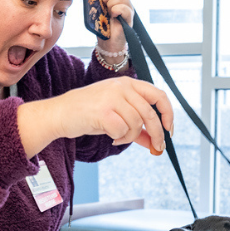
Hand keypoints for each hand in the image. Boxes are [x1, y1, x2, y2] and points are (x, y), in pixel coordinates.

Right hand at [51, 76, 172, 151]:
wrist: (59, 114)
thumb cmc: (88, 113)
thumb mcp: (117, 115)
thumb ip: (137, 125)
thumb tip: (156, 142)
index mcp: (128, 83)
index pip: (158, 94)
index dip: (168, 113)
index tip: (169, 129)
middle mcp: (121, 87)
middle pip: (150, 113)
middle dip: (157, 134)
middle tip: (157, 147)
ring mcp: (112, 98)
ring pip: (136, 124)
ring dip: (130, 137)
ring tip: (119, 137)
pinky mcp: (103, 111)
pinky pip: (122, 131)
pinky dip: (119, 138)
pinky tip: (110, 136)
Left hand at [87, 0, 132, 54]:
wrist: (108, 43)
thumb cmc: (103, 28)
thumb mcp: (97, 11)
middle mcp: (123, 3)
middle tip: (104, 6)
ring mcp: (127, 10)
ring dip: (112, 4)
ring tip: (109, 13)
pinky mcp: (129, 18)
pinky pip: (125, 8)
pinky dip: (117, 10)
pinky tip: (114, 15)